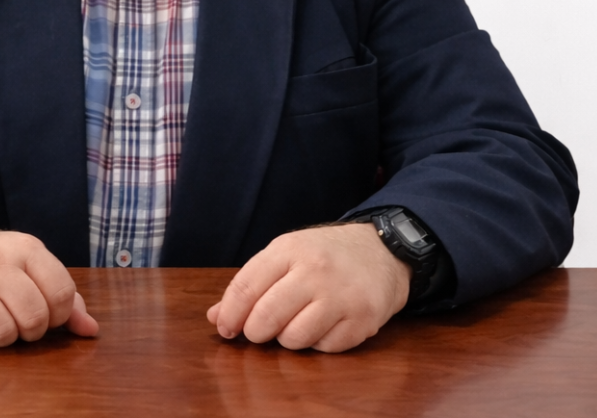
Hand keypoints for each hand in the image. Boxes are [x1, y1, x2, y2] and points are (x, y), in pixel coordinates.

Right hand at [0, 230, 98, 348]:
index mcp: (25, 247)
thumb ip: (64, 296)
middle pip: (35, 318)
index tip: (45, 312)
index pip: (62, 293)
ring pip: (5, 335)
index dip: (59, 314)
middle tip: (17, 318)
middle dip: (31, 330)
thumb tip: (91, 330)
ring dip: (3, 337)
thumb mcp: (29, 267)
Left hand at [206, 223, 410, 351]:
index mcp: (289, 248)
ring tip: (295, 322)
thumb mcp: (286, 254)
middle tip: (259, 330)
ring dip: (287, 338)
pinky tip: (323, 325)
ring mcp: (340, 296)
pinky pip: (324, 348)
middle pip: (266, 316)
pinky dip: (317, 343)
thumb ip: (251, 283)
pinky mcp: (362, 320)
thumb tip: (215, 316)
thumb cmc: (324, 254)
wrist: (382, 250)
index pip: (246, 285)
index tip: (224, 328)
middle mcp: (314, 270)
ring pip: (293, 338)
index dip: (230, 313)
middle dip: (255, 332)